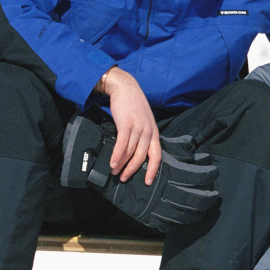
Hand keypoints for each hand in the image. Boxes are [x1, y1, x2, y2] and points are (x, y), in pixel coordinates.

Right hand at [101, 67, 161, 184]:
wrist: (125, 87)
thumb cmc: (132, 105)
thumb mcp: (143, 120)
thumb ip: (142, 135)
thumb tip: (134, 152)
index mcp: (154, 132)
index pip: (157, 155)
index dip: (153, 170)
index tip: (147, 182)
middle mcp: (148, 131)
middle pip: (142, 157)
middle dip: (132, 170)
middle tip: (124, 179)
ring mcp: (138, 128)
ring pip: (131, 152)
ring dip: (121, 164)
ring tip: (114, 172)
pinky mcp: (126, 124)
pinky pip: (122, 144)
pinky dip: (116, 156)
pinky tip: (112, 164)